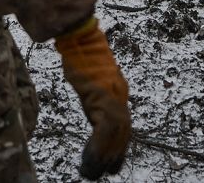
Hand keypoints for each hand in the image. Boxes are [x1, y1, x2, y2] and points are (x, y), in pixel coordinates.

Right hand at [55, 18, 130, 178]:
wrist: (79, 34)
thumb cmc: (80, 52)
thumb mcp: (91, 80)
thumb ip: (95, 95)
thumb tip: (93, 109)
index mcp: (118, 90)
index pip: (124, 123)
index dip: (120, 144)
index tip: (115, 161)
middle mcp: (120, 92)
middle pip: (124, 130)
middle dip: (117, 153)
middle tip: (108, 171)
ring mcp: (114, 92)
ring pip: (118, 131)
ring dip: (107, 153)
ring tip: (95, 169)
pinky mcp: (104, 92)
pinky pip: (107, 126)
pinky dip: (100, 143)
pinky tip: (91, 155)